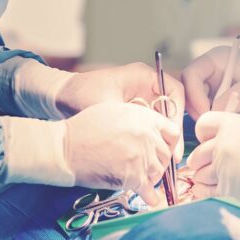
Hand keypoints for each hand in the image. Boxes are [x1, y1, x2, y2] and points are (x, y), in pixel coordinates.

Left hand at [57, 62, 185, 161]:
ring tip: (164, 162)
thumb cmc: (81, 94)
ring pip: (162, 121)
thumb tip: (149, 136)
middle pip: (171, 109)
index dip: (178, 112)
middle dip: (173, 133)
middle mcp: (146, 87)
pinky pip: (150, 128)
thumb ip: (129, 119)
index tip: (174, 133)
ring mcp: (141, 100)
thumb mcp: (108, 106)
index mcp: (143, 76)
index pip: (174, 90)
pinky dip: (152, 142)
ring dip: (163, 140)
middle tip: (173, 156)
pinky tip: (150, 158)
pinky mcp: (134, 114)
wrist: (61, 97)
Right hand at [65, 102, 180, 205]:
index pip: (172, 132)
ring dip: (152, 177)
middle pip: (166, 154)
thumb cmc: (84, 129)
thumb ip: (137, 120)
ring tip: (142, 179)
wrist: (67, 147)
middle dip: (159, 162)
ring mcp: (141, 157)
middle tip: (149, 166)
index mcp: (144, 118)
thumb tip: (147, 131)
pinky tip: (149, 198)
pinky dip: (150, 196)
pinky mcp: (133, 176)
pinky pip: (148, 190)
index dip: (169, 143)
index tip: (164, 149)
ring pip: (158, 172)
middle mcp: (147, 136)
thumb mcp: (115, 111)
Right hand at [182, 47, 239, 119]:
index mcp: (215, 60)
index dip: (194, 94)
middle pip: (187, 90)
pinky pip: (203, 111)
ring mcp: (210, 87)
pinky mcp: (214, 100)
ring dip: (201, 116)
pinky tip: (219, 127)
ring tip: (217, 126)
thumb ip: (238, 95)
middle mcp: (208, 72)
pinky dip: (208, 120)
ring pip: (193, 103)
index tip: (207, 112)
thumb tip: (217, 110)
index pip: (191, 74)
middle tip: (208, 123)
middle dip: (195, 108)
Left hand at [187, 111, 239, 214]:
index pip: (202, 124)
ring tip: (216, 180)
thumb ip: (238, 132)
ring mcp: (223, 169)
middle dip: (201, 160)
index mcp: (232, 125)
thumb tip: (226, 139)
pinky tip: (216, 191)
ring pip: (199, 175)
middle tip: (210, 165)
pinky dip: (207, 192)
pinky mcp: (227, 191)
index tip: (209, 140)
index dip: (204, 133)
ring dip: (204, 178)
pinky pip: (205, 193)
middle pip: (197, 154)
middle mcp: (223, 145)